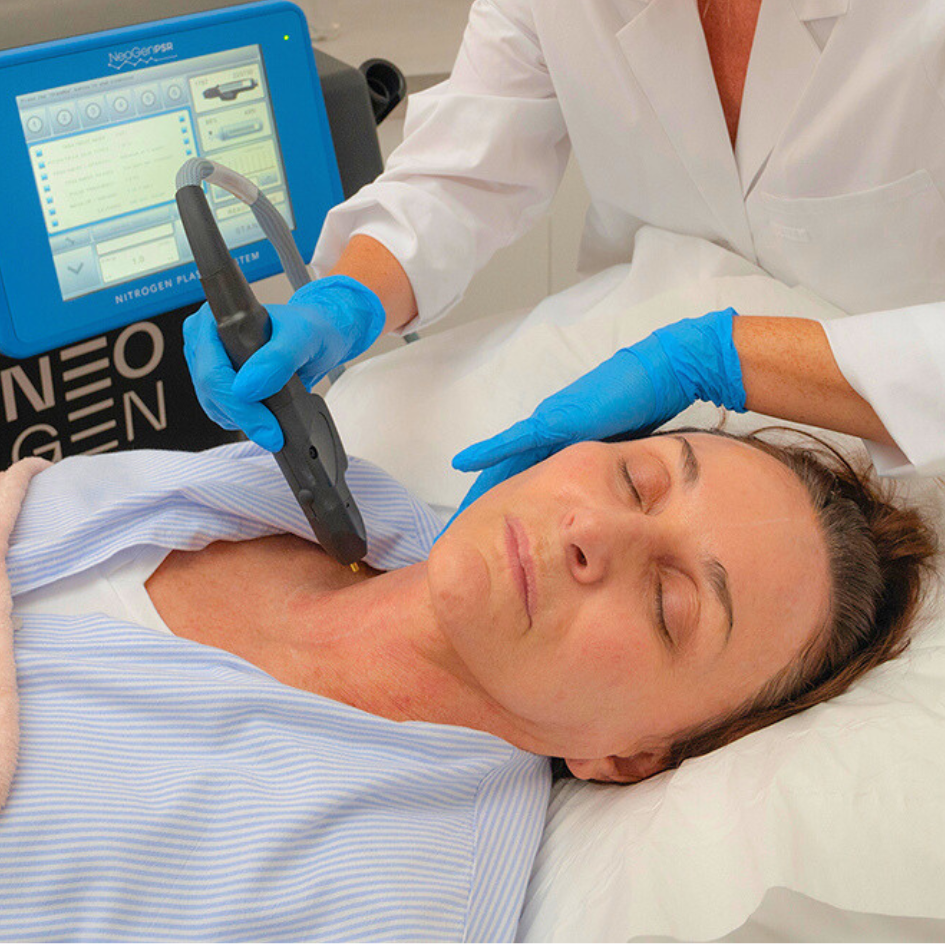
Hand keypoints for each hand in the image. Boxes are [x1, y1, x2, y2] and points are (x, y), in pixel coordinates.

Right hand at [183, 275, 385, 450]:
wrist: (319, 339)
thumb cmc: (310, 330)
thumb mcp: (303, 337)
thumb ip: (277, 359)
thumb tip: (245, 389)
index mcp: (214, 320)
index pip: (212, 368)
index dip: (234, 399)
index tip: (266, 424)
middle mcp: (204, 340)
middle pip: (210, 391)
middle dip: (244, 417)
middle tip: (275, 434)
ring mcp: (209, 364)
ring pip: (214, 406)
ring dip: (244, 420)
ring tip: (275, 419)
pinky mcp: (219, 383)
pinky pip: (222, 412)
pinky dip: (244, 421)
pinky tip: (265, 416)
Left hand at [450, 307, 744, 515]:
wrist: (662, 375)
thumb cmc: (647, 410)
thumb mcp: (620, 456)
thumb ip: (603, 475)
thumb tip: (601, 506)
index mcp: (563, 443)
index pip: (526, 478)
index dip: (507, 503)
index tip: (489, 531)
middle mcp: (550, 433)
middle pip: (508, 473)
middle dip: (486, 502)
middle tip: (462, 528)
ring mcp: (549, 423)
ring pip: (504, 461)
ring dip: (482, 488)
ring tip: (459, 514)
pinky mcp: (555, 418)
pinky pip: (515, 439)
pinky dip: (489, 451)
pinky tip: (463, 462)